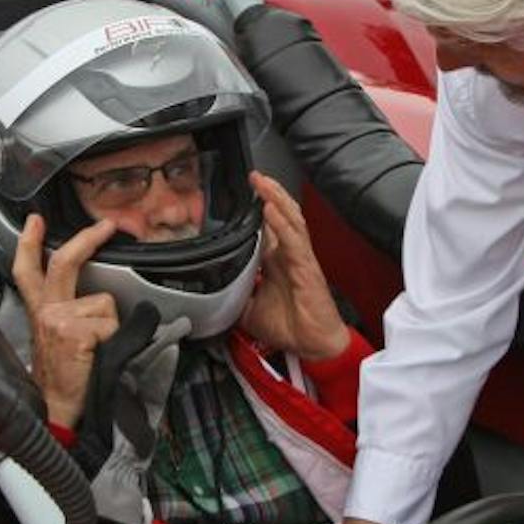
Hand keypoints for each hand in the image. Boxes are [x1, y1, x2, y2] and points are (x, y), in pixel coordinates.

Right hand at [10, 215, 121, 427]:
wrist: (55, 414)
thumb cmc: (60, 382)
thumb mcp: (52, 343)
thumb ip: (63, 316)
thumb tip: (92, 300)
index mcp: (40, 314)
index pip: (28, 271)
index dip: (29, 243)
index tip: (35, 222)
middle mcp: (46, 313)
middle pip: (63, 263)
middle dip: (88, 239)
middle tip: (107, 226)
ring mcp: (59, 320)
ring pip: (102, 302)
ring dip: (109, 324)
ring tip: (96, 350)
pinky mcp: (75, 332)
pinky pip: (110, 323)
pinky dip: (113, 339)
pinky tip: (97, 357)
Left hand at [238, 173, 349, 360]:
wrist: (312, 347)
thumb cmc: (290, 327)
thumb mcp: (249, 310)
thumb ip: (233, 295)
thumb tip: (211, 291)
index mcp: (277, 261)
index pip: (267, 226)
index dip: (258, 207)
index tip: (244, 191)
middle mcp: (289, 255)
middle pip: (281, 214)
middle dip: (269, 193)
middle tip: (254, 176)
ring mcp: (299, 259)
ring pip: (290, 220)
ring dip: (276, 198)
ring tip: (263, 182)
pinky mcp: (307, 267)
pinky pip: (294, 240)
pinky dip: (282, 223)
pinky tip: (272, 209)